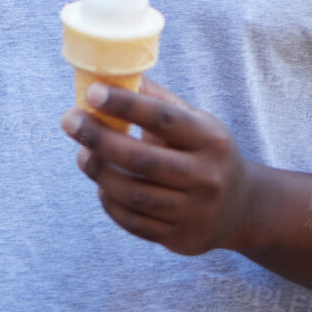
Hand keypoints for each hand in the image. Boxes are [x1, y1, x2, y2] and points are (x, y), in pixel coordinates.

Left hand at [61, 78, 259, 256]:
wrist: (242, 207)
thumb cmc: (205, 152)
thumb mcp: (196, 122)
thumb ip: (158, 101)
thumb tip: (115, 72)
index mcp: (211, 139)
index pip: (163, 118)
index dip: (125, 105)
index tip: (92, 92)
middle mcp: (207, 176)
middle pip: (142, 159)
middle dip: (98, 138)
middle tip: (70, 121)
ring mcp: (195, 212)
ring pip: (133, 195)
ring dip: (99, 172)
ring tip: (83, 154)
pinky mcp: (182, 239)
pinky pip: (134, 223)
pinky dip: (110, 202)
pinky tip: (102, 185)